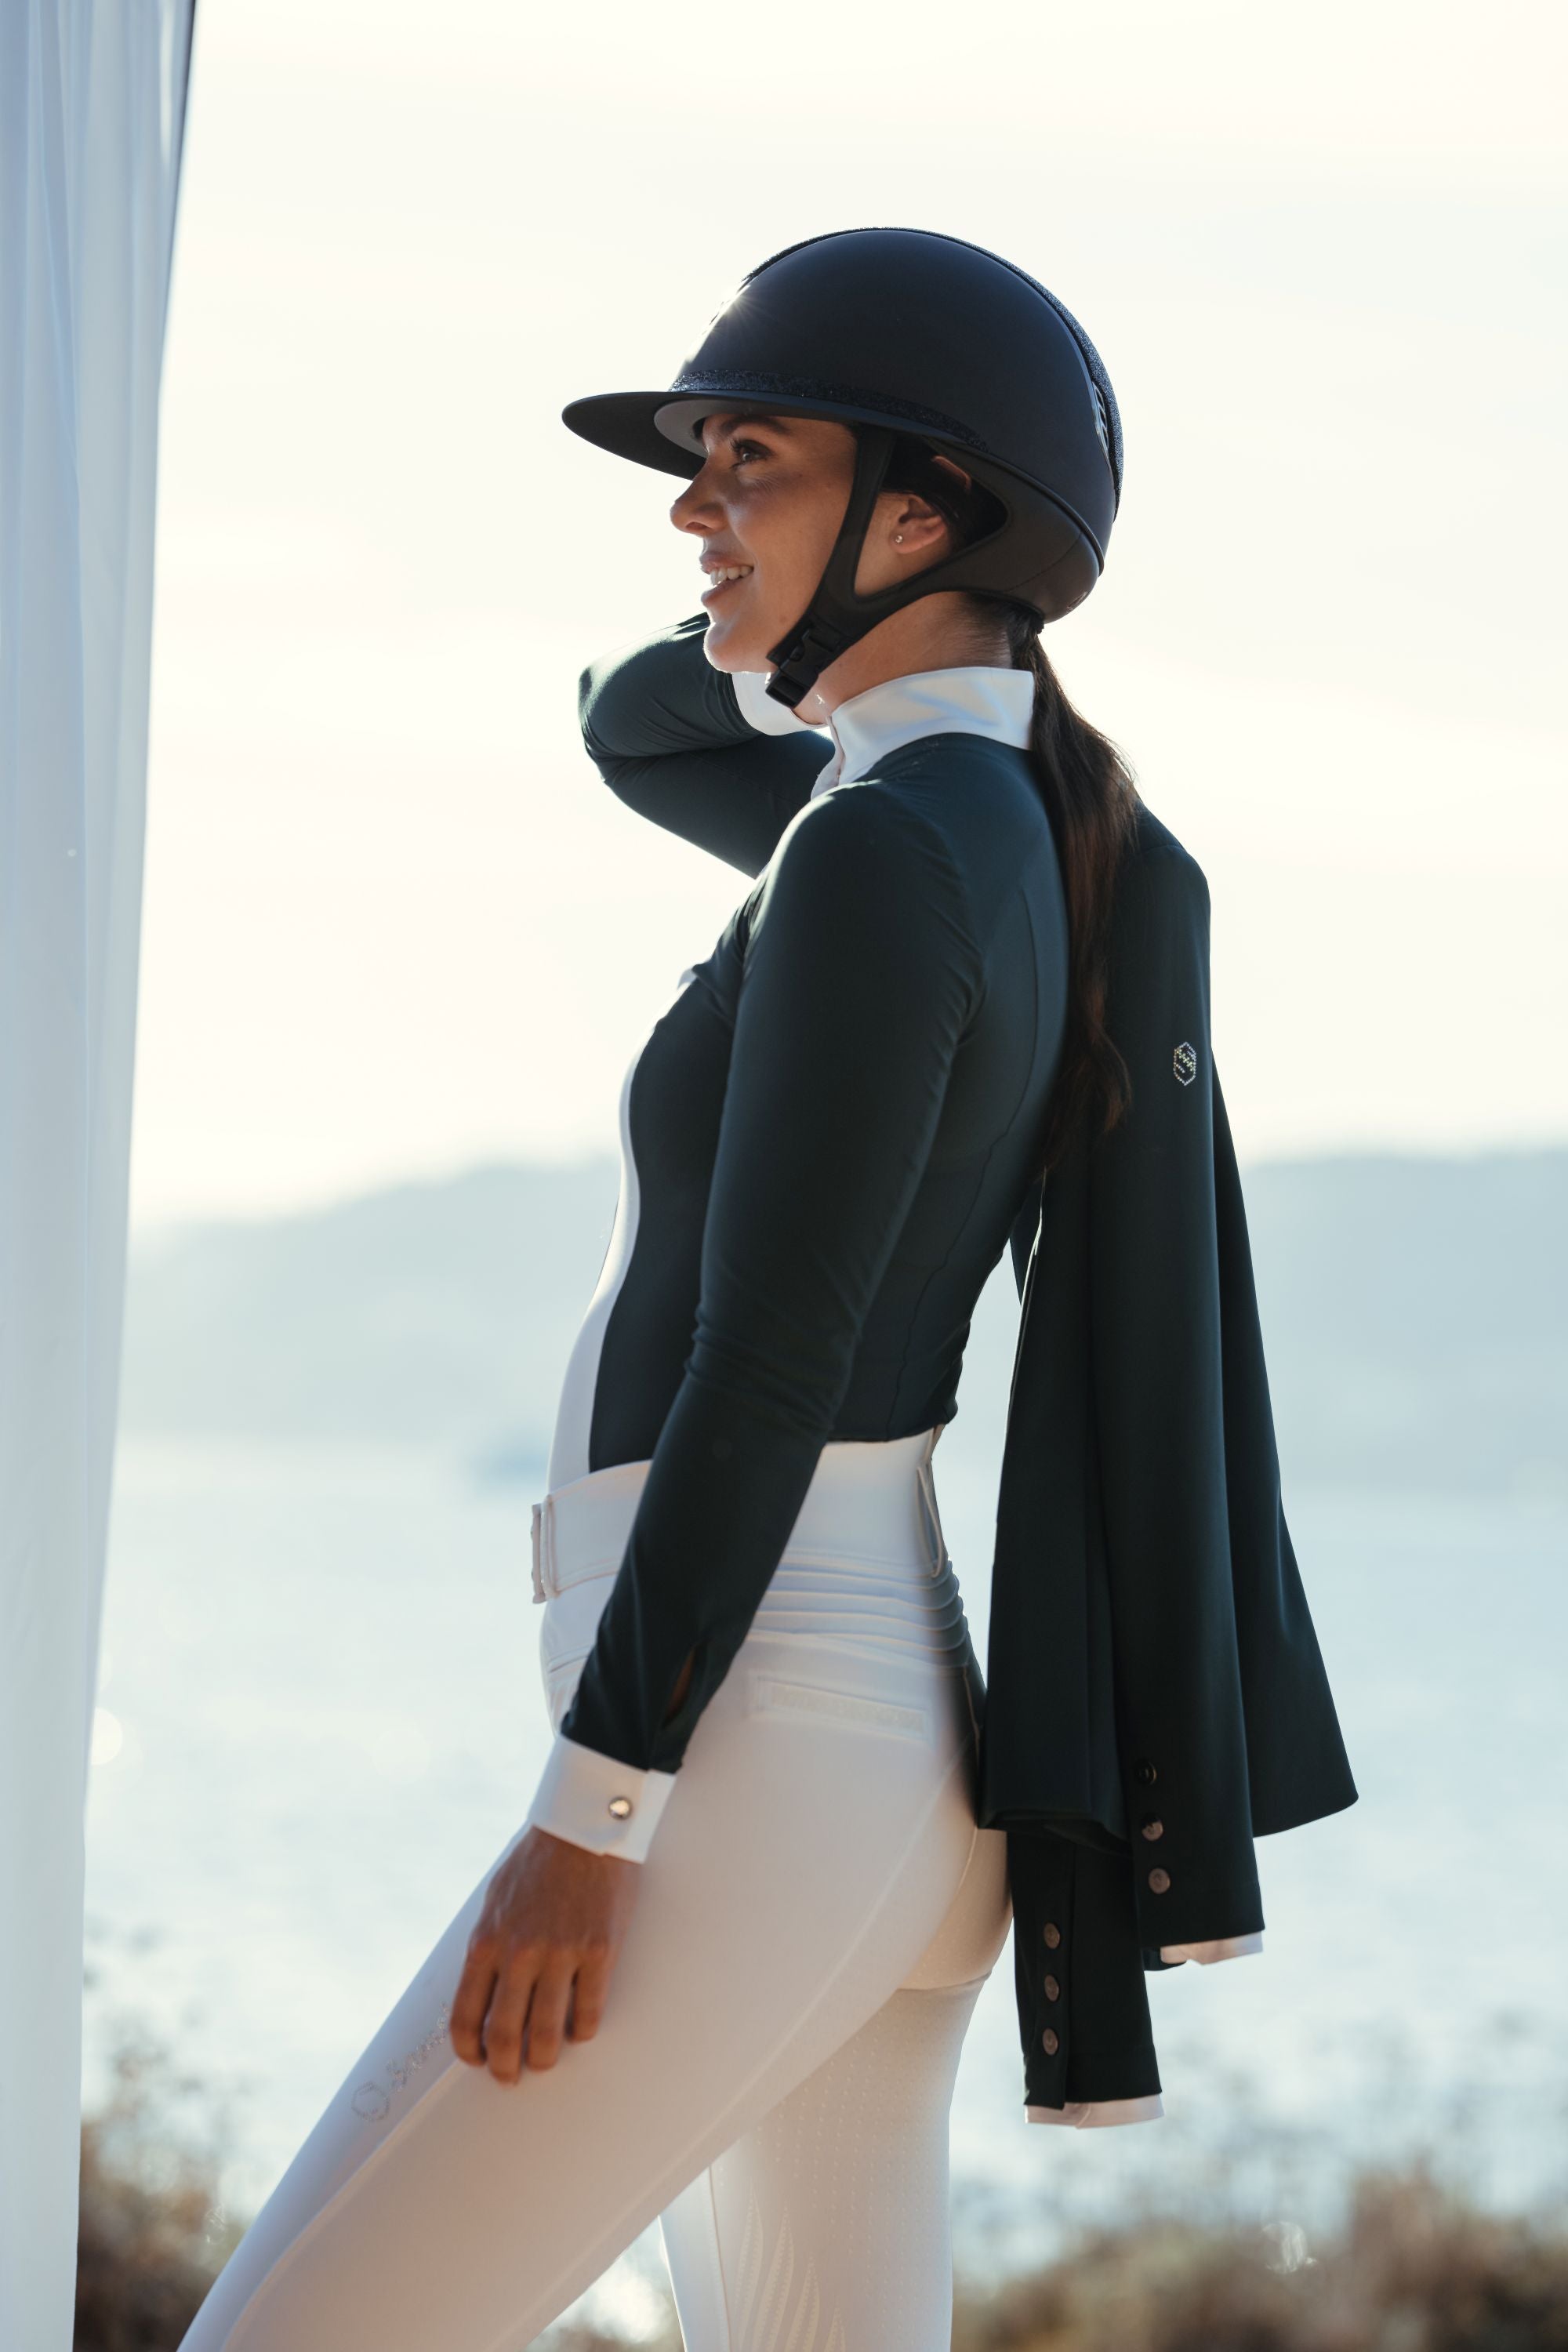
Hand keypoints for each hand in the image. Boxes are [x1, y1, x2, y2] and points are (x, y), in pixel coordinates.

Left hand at [449, 1826, 640, 2084]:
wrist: (583, 1826)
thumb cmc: (537, 1861)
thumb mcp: (495, 1901)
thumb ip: (489, 1946)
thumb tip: (485, 1992)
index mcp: (487, 1941)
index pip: (465, 2016)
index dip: (469, 2049)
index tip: (477, 2060)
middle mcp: (519, 1954)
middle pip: (504, 2034)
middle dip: (503, 2067)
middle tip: (509, 2076)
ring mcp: (561, 1955)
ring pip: (547, 2034)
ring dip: (543, 2059)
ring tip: (544, 2061)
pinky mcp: (599, 1953)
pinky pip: (589, 2013)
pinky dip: (582, 2032)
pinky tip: (579, 2029)